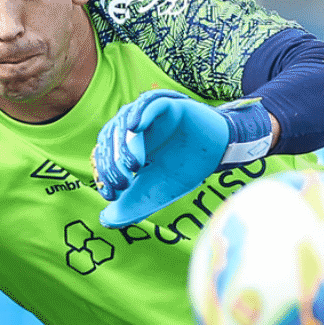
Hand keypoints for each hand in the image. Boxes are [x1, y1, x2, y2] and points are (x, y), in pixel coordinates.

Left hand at [92, 91, 269, 226]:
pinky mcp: (167, 104)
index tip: (112, 195)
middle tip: (124, 183)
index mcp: (125, 146)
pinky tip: (135, 127)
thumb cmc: (185, 170)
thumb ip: (132, 205)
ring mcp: (148, 115)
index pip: (104, 156)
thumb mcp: (157, 192)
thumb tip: (106, 220)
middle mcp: (132, 128)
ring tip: (134, 165)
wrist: (219, 154)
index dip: (104, 175)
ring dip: (125, 145)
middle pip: (110, 139)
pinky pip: (148, 104)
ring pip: (124, 122)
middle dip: (112, 164)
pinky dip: (140, 113)